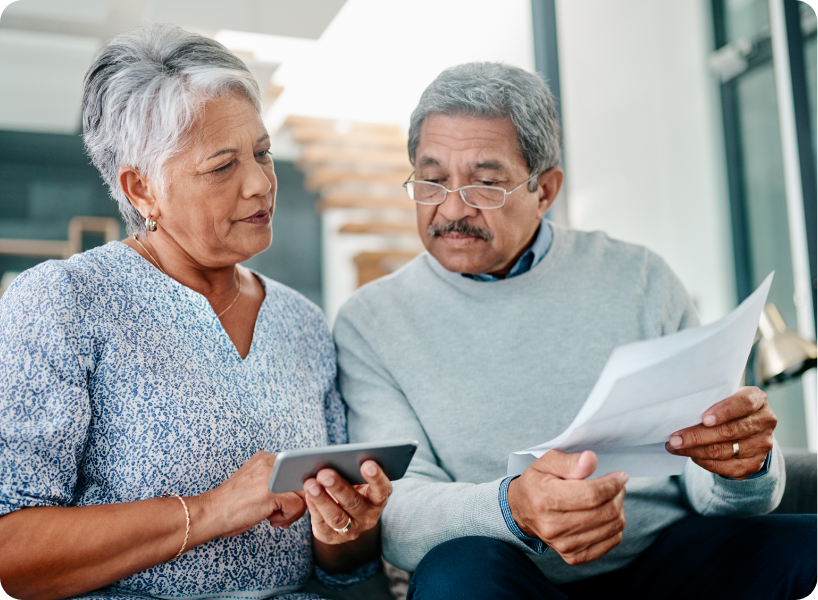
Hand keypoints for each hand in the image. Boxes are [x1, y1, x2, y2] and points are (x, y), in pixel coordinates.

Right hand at [197, 451, 306, 537]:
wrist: (210, 513)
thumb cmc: (233, 504)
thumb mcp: (256, 483)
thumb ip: (275, 480)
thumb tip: (302, 489)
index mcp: (266, 458)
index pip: (296, 470)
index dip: (295, 489)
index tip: (285, 502)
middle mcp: (270, 462)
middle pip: (302, 481)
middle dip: (297, 501)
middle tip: (282, 513)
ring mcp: (271, 476)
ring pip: (304, 493)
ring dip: (293, 511)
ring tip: (275, 518)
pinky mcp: (272, 492)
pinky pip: (297, 505)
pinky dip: (288, 517)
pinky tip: (271, 520)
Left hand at [303, 460, 391, 544]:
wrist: (344, 514)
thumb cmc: (351, 487)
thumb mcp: (357, 480)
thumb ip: (353, 472)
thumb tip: (336, 459)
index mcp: (378, 499)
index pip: (382, 490)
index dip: (376, 478)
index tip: (367, 463)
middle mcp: (368, 516)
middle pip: (354, 503)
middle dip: (338, 487)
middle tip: (325, 473)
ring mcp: (351, 530)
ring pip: (337, 517)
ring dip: (322, 499)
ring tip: (310, 484)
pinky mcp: (333, 537)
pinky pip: (322, 524)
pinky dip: (314, 508)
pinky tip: (308, 495)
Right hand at [507, 450, 627, 564]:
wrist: (522, 511)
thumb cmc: (537, 483)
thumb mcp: (547, 462)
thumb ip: (570, 461)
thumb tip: (591, 460)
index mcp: (545, 499)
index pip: (591, 495)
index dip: (612, 484)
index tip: (619, 476)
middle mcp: (553, 526)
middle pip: (605, 512)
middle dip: (618, 494)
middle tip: (616, 484)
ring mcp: (564, 545)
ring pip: (612, 527)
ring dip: (618, 509)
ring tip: (610, 497)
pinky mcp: (574, 556)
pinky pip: (611, 542)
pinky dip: (614, 526)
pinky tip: (604, 514)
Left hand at [665, 386, 775, 479]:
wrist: (747, 427)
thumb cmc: (727, 406)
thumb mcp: (724, 396)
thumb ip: (711, 399)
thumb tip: (681, 409)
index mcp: (758, 399)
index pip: (744, 404)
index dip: (724, 411)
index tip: (704, 419)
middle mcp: (765, 422)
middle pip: (729, 432)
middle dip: (697, 436)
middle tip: (674, 439)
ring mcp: (762, 445)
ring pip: (724, 451)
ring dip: (695, 451)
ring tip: (675, 447)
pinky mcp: (755, 464)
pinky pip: (726, 467)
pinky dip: (704, 462)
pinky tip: (691, 455)